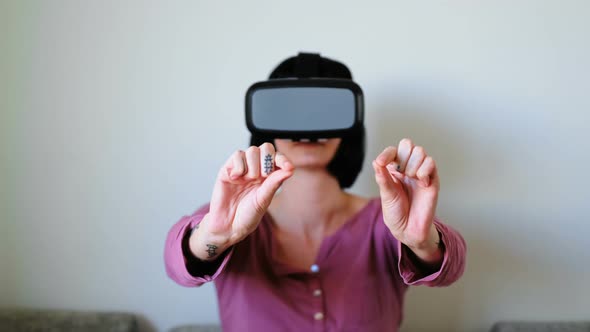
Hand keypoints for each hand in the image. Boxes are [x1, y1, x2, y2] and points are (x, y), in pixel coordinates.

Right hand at [191, 143, 293, 259]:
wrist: (228, 226)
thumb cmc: (247, 216)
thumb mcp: (264, 200)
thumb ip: (275, 183)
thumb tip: (290, 169)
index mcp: (268, 177)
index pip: (277, 158)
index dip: (283, 159)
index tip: (287, 167)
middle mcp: (256, 169)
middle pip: (266, 148)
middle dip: (267, 160)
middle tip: (263, 176)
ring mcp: (242, 168)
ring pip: (252, 150)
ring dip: (253, 165)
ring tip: (248, 180)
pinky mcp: (228, 169)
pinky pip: (237, 155)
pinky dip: (240, 166)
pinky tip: (236, 179)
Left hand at [372, 139, 440, 261]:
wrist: (409, 229)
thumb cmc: (396, 212)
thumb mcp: (386, 194)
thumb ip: (382, 177)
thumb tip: (376, 161)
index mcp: (394, 170)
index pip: (393, 151)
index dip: (388, 153)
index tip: (381, 162)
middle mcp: (407, 168)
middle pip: (408, 145)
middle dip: (403, 157)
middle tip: (400, 173)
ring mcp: (420, 173)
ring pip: (420, 151)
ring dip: (413, 164)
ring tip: (411, 178)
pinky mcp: (432, 180)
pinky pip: (431, 163)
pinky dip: (424, 171)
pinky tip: (421, 183)